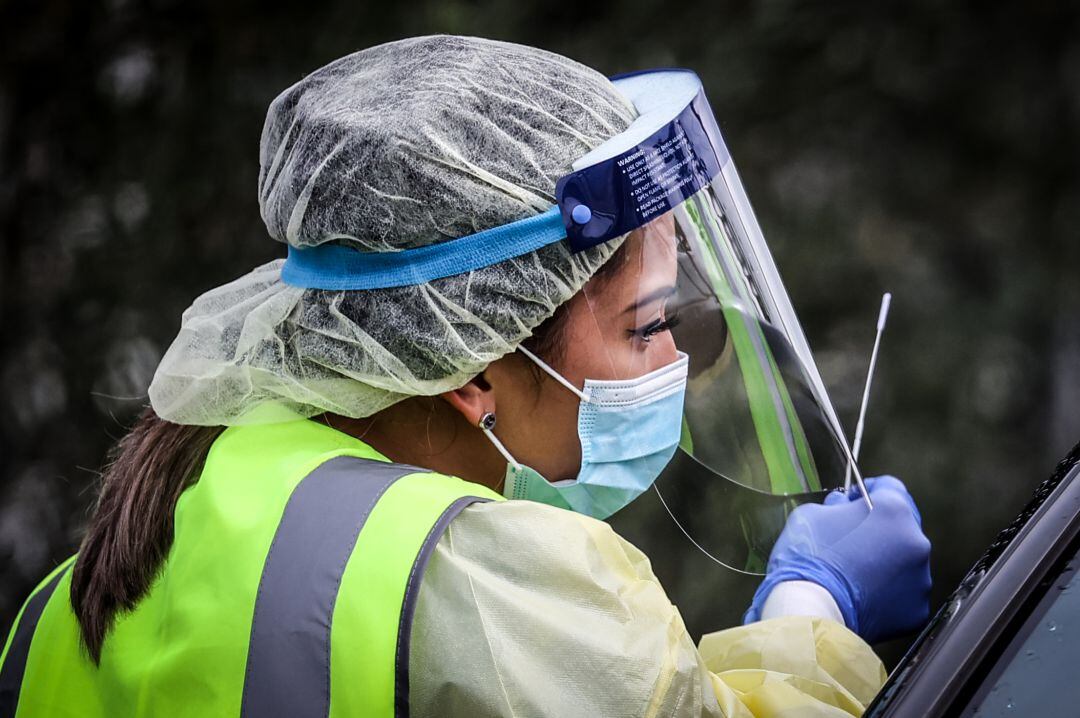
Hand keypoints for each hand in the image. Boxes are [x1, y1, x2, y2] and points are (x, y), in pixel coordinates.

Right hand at [743, 476, 931, 643]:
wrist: (810, 611)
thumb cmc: (808, 557)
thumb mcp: (812, 514)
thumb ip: (837, 505)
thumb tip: (845, 508)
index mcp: (893, 511)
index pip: (890, 486)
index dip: (869, 491)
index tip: (854, 501)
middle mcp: (916, 542)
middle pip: (900, 526)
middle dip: (878, 529)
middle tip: (850, 540)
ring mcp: (920, 579)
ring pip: (904, 561)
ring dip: (884, 562)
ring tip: (853, 574)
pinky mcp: (916, 610)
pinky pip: (902, 593)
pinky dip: (886, 592)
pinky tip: (861, 595)